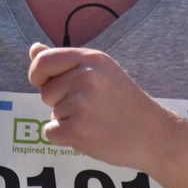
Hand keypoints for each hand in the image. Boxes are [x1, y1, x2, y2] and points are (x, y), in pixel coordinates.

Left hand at [27, 42, 181, 168]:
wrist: (154, 135)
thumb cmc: (124, 103)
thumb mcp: (101, 72)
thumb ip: (65, 61)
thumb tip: (34, 49)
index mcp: (91, 59)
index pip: (44, 60)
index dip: (38, 74)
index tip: (46, 83)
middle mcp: (86, 77)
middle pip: (46, 91)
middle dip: (59, 102)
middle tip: (91, 108)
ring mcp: (81, 103)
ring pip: (51, 113)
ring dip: (67, 121)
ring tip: (96, 120)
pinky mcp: (78, 130)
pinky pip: (50, 132)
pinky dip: (64, 138)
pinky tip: (90, 134)